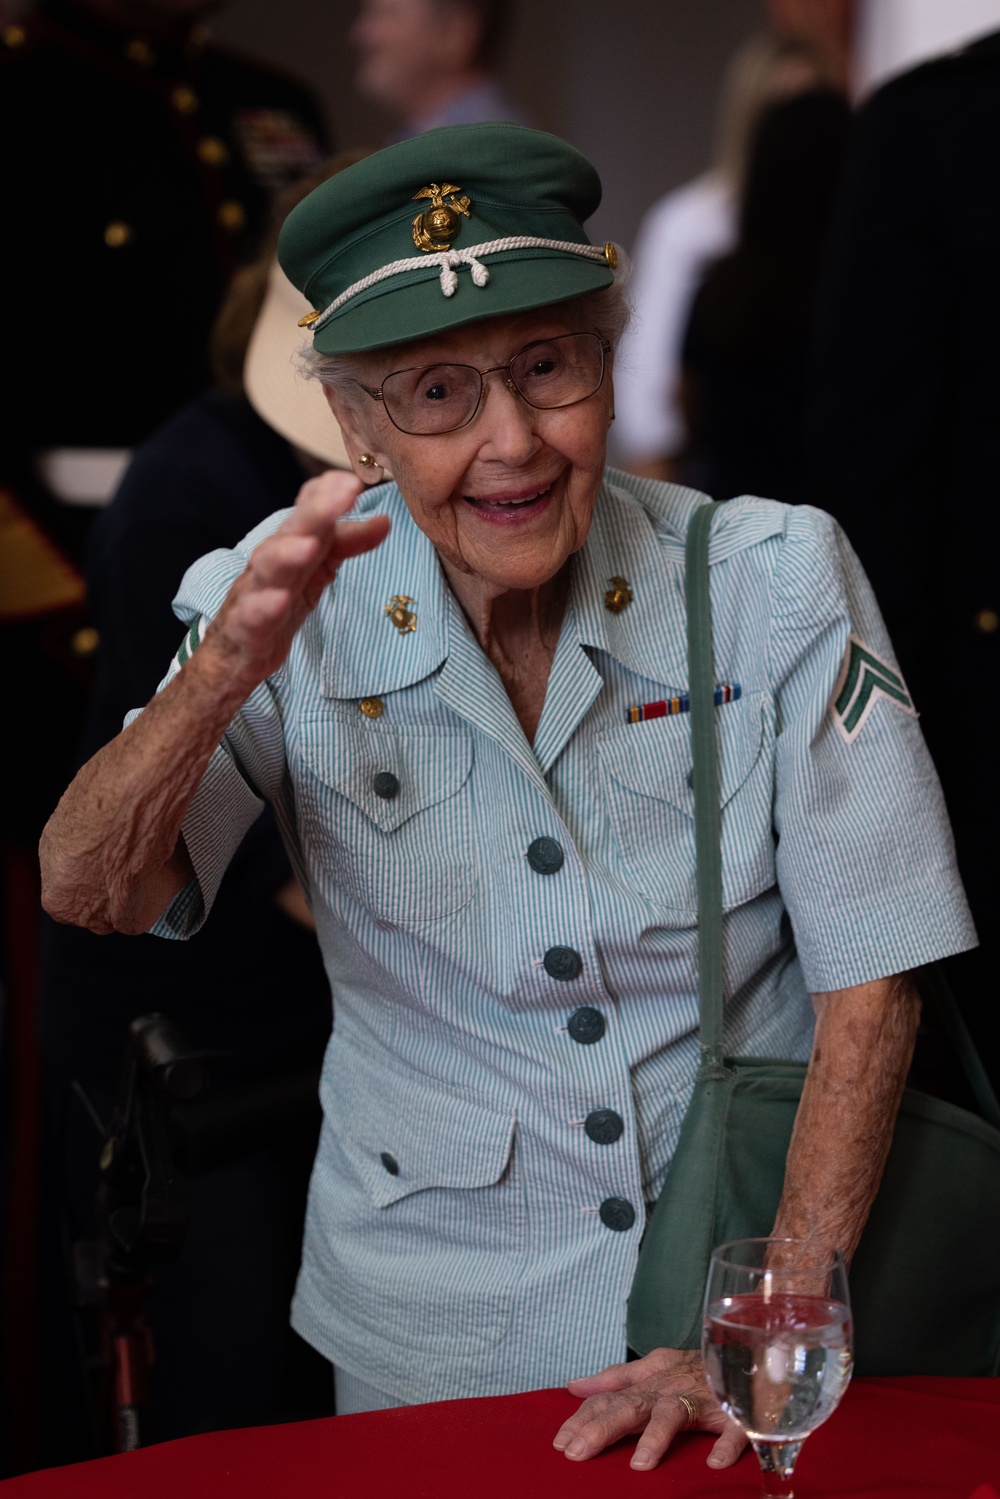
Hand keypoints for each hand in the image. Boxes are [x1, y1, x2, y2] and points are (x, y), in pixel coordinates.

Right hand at [202, 469, 389, 694]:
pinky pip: (252, 616)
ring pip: (268, 568)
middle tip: (344, 494)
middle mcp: (270, 561)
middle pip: (292, 531)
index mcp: (290, 544)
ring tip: (310, 546)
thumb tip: (385, 521)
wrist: (233, 652)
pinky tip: (279, 601)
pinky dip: (264, 608)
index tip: (353, 481)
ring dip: (287, 554)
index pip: (307, 510)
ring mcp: (254, 593)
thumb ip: (346, 544)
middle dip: (316, 512)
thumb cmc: (275, 601)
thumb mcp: (315, 571)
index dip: (328, 494)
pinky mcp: (245, 628)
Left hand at [552, 1347, 746, 1471]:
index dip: (585, 1418)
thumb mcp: (654, 1366)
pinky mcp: (738, 1413)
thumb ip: (616, 1377)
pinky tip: (715, 1462)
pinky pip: (734, 1428)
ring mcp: (704, 1399)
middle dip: (602, 1428)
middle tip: (577, 1452)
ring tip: (640, 1464)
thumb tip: (574, 1385)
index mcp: (653, 1378)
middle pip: (632, 1405)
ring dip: (657, 1436)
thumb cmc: (699, 1366)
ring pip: (675, 1413)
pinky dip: (726, 1444)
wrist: (750, 1350)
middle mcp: (672, 1387)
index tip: (560, 1441)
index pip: (611, 1397)